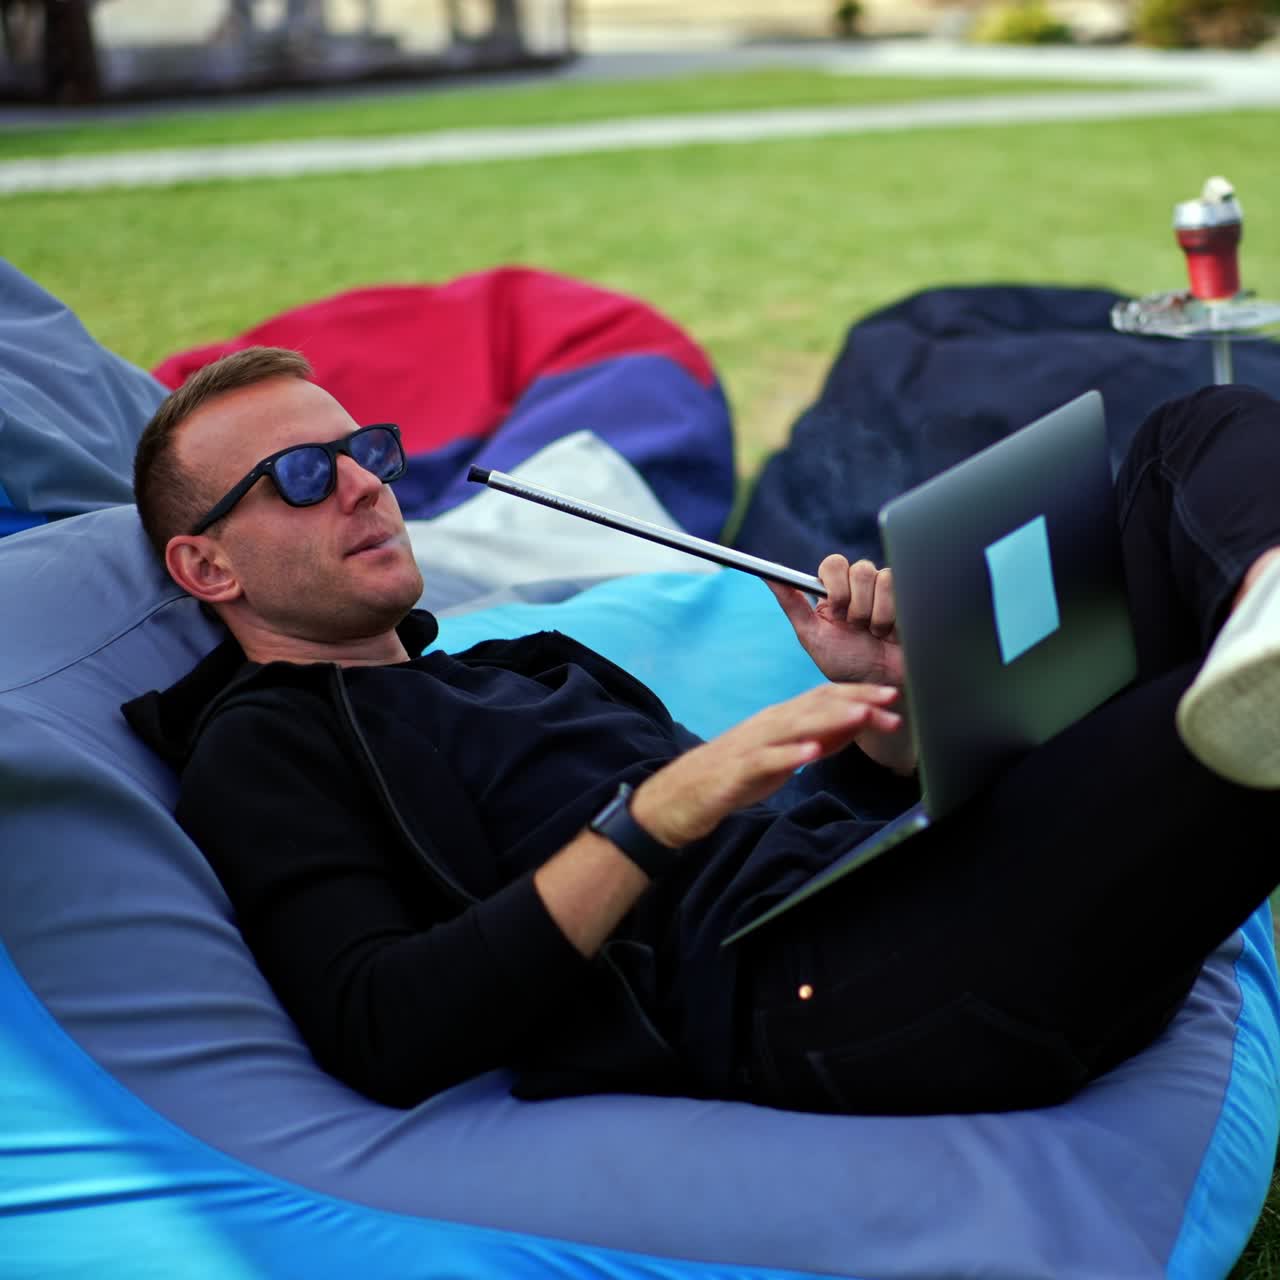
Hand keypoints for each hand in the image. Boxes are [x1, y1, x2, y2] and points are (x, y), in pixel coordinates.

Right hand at [631, 682, 901, 846]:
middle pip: (815, 706)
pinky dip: (790, 754)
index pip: (825, 698)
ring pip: (795, 726)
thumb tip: (859, 724)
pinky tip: (812, 753)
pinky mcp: (738, 770)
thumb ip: (821, 739)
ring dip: (830, 719)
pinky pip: (767, 760)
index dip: (859, 694)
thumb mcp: (788, 754)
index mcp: (782, 719)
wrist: (683, 795)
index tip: (892, 695)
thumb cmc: (737, 774)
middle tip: (890, 703)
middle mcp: (770, 724)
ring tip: (861, 715)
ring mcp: (753, 745)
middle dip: (855, 702)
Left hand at [768, 555, 914, 774]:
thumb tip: (765, 574)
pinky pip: (897, 585)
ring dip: (871, 613)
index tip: (835, 609)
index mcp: (836, 591)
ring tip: (873, 634)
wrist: (882, 687)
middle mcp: (861, 586)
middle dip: (853, 603)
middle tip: (854, 626)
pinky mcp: (909, 595)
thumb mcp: (813, 636)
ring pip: (877, 576)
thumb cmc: (847, 664)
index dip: (834, 585)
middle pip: (857, 567)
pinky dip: (890, 615)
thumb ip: (792, 603)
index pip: (833, 564)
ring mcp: (886, 591)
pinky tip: (891, 632)